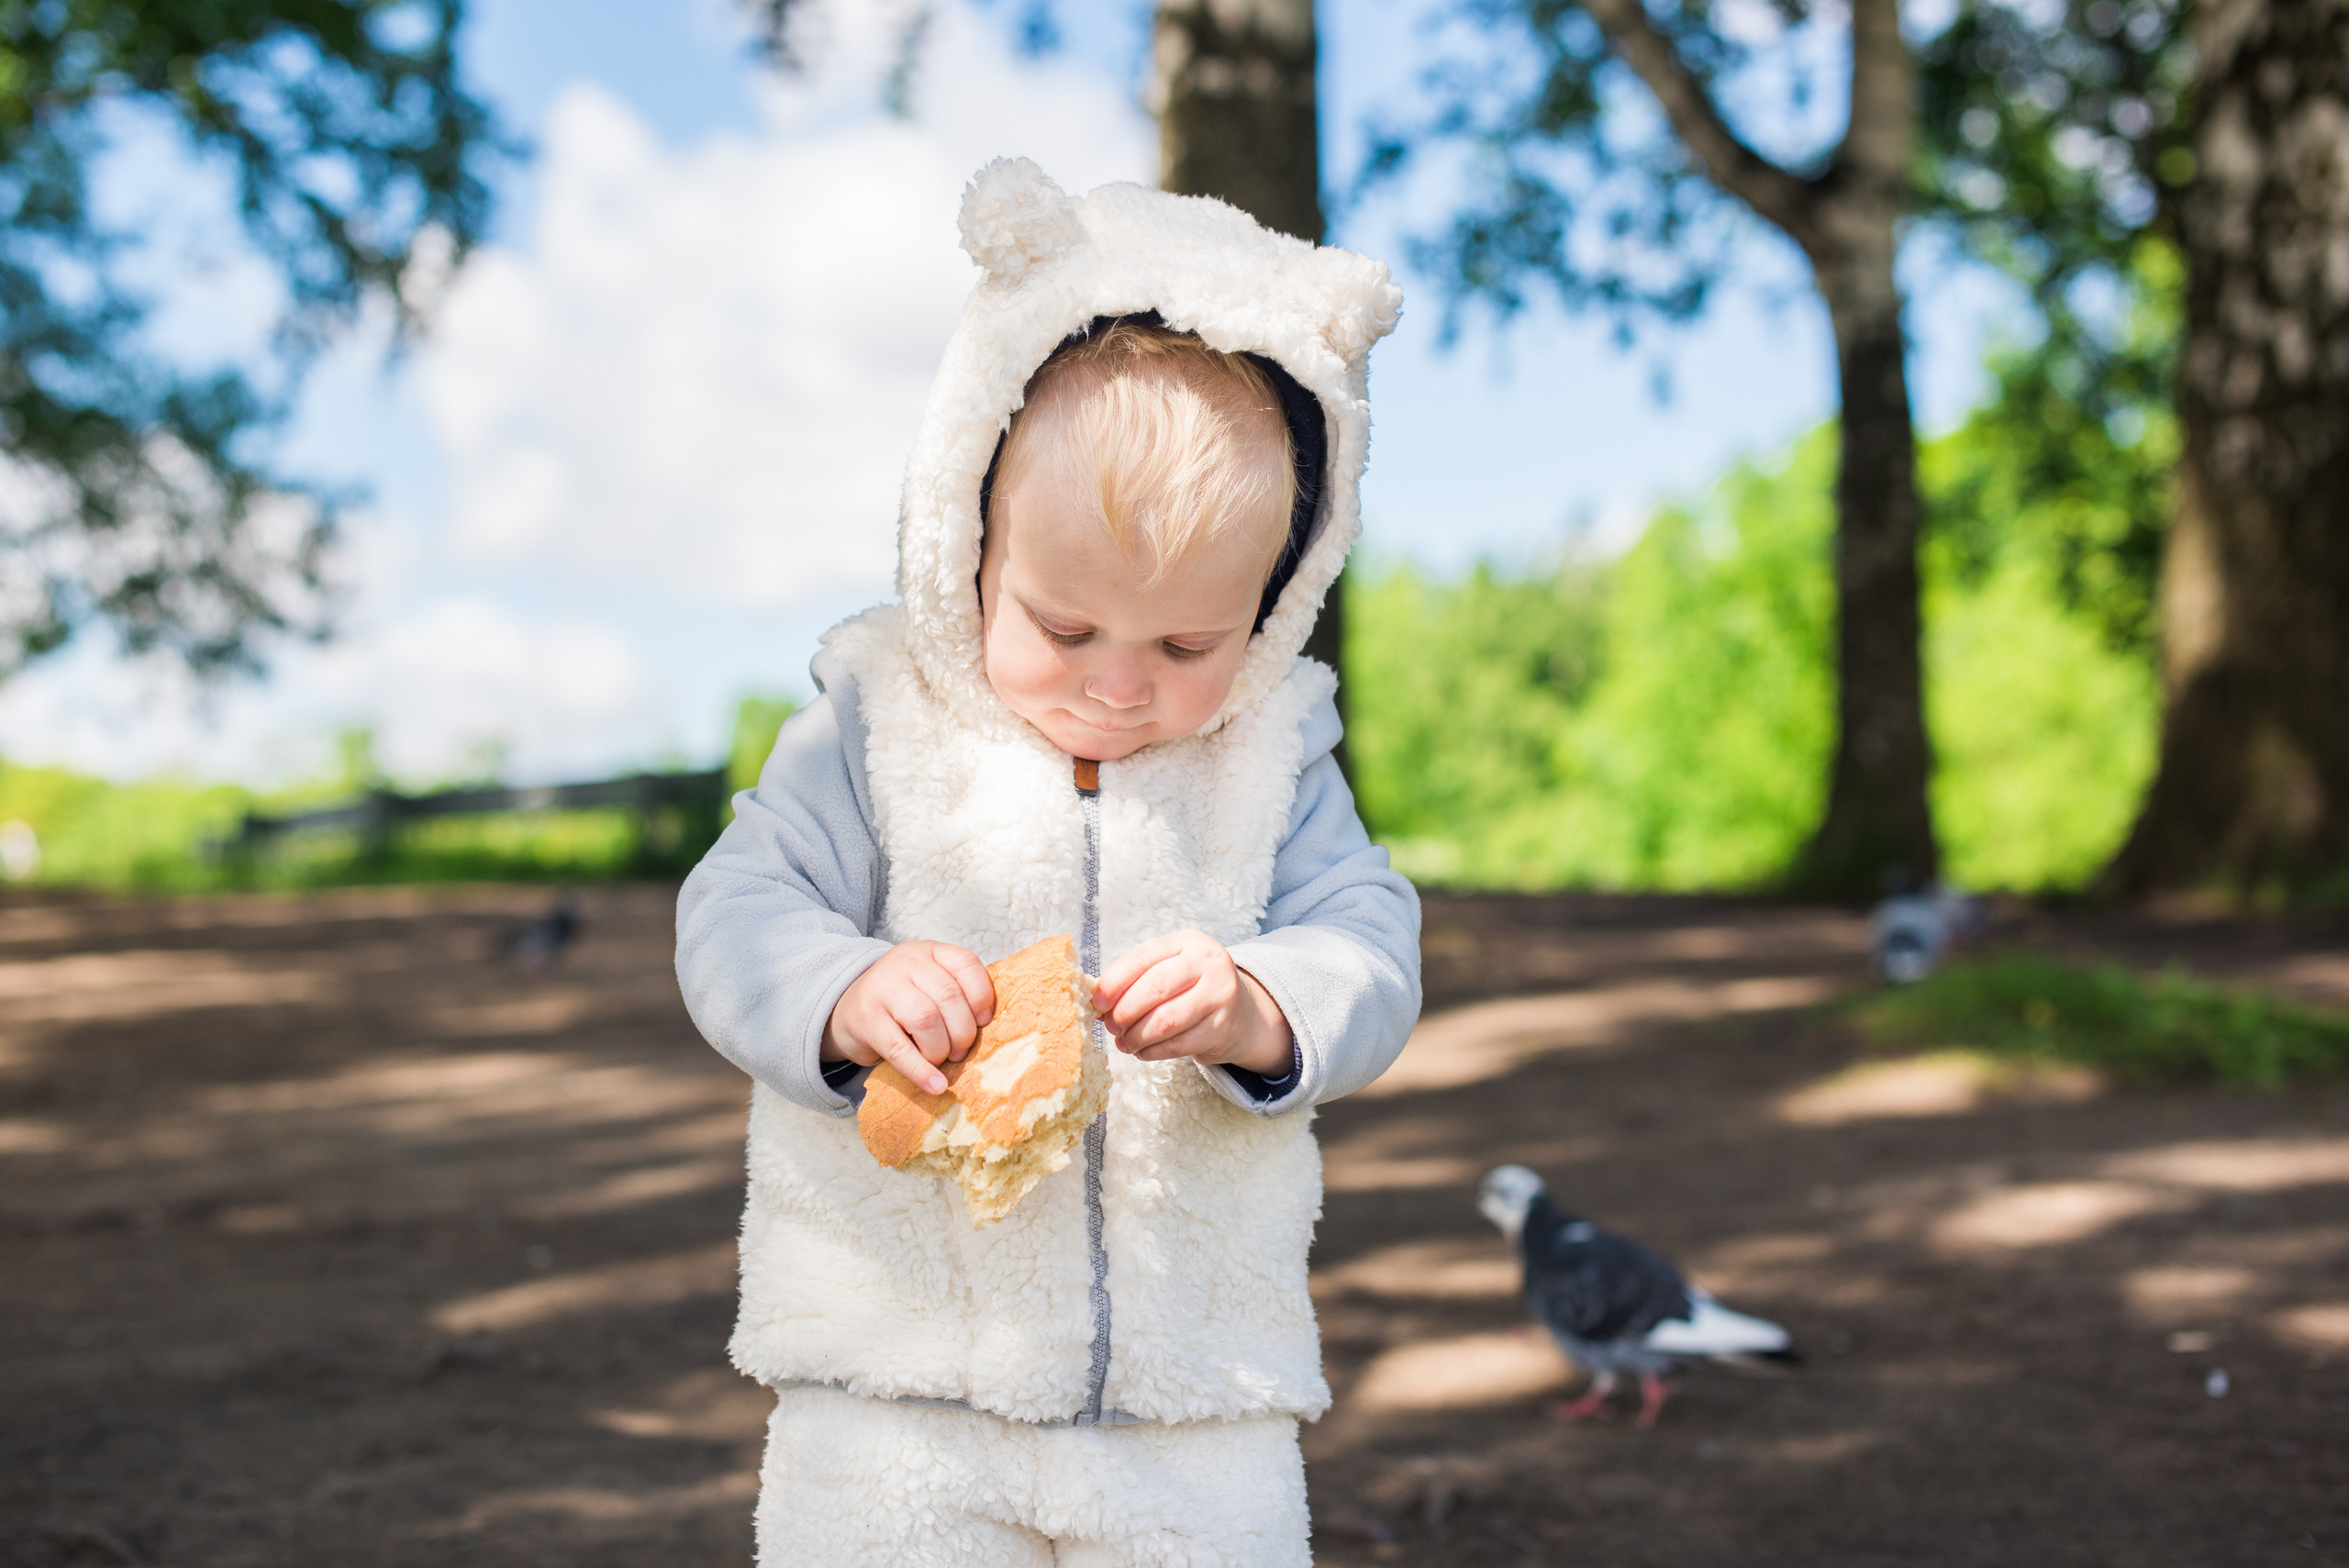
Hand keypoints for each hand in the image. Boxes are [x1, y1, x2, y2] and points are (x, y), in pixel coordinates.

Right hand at [822, 941, 994, 1095]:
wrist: (847, 1009)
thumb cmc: (902, 1001)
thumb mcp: (928, 983)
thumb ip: (956, 993)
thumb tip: (989, 1028)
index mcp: (928, 951)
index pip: (965, 963)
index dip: (982, 996)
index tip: (984, 1022)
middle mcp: (905, 963)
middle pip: (948, 996)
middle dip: (963, 1031)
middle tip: (961, 1051)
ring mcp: (882, 989)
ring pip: (925, 1019)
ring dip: (941, 1048)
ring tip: (942, 1058)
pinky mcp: (866, 1021)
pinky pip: (899, 1049)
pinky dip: (921, 1071)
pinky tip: (935, 1085)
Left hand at [1092, 930, 1293, 1075]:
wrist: (1243, 1013)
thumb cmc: (1193, 989)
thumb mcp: (1170, 969)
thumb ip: (1136, 978)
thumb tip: (1097, 1001)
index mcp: (1187, 942)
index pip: (1143, 956)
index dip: (1114, 981)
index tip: (1098, 1002)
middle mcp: (1208, 963)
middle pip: (1154, 987)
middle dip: (1125, 1012)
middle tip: (1111, 1027)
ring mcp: (1219, 995)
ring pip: (1165, 1020)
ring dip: (1137, 1036)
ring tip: (1125, 1042)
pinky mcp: (1223, 1027)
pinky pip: (1178, 1044)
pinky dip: (1152, 1052)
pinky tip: (1142, 1051)